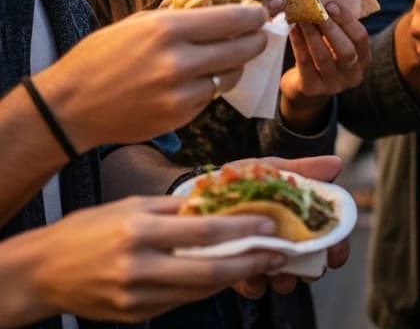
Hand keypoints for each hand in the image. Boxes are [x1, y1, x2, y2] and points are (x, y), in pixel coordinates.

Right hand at [15, 196, 286, 322]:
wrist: (42, 272)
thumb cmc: (89, 230)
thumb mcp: (131, 206)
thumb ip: (175, 208)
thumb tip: (217, 201)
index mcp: (139, 230)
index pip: (202, 232)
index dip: (240, 230)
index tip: (268, 225)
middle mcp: (139, 267)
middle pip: (207, 271)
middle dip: (249, 262)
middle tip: (279, 253)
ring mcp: (136, 297)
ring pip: (197, 290)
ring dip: (234, 278)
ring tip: (261, 263)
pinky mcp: (135, 316)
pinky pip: (180, 301)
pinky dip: (205, 288)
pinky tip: (225, 275)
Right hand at [35, 6, 268, 151]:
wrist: (69, 107)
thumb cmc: (104, 54)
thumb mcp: (142, 21)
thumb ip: (187, 12)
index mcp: (169, 29)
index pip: (235, 18)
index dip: (256, 14)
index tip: (261, 12)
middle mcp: (179, 61)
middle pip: (244, 47)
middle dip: (258, 38)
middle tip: (259, 32)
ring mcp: (181, 94)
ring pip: (233, 74)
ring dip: (237, 63)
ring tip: (227, 55)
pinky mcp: (180, 117)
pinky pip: (212, 96)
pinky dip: (211, 85)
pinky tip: (198, 78)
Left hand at [226, 155, 348, 298]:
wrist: (200, 192)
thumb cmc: (243, 179)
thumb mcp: (272, 169)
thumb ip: (303, 170)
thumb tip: (337, 163)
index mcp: (299, 217)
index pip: (329, 237)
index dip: (337, 247)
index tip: (335, 254)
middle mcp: (286, 241)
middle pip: (311, 264)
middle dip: (309, 270)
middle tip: (302, 268)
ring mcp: (264, 257)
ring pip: (284, 280)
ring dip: (282, 279)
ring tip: (271, 269)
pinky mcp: (240, 272)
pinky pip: (254, 287)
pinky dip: (254, 283)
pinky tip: (246, 271)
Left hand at [279, 0, 370, 130]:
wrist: (305, 87)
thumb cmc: (324, 54)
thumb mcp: (337, 43)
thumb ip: (338, 25)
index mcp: (363, 60)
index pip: (361, 38)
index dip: (347, 20)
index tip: (331, 4)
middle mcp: (352, 75)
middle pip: (346, 51)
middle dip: (331, 28)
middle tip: (316, 10)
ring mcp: (332, 85)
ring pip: (323, 57)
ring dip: (311, 34)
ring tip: (301, 16)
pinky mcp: (311, 88)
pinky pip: (304, 63)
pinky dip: (298, 43)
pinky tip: (292, 29)